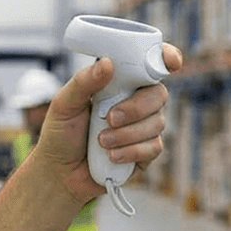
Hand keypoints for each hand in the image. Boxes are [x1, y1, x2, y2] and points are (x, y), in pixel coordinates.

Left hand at [33, 43, 181, 202]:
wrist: (60, 172)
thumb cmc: (61, 133)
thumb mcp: (64, 104)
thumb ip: (83, 82)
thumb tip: (107, 63)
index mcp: (119, 83)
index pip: (149, 65)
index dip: (165, 58)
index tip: (170, 62)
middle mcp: (136, 102)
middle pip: (159, 94)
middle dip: (135, 107)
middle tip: (109, 118)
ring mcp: (144, 127)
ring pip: (157, 122)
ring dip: (126, 134)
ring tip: (100, 142)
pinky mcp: (146, 152)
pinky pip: (154, 147)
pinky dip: (130, 152)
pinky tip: (110, 156)